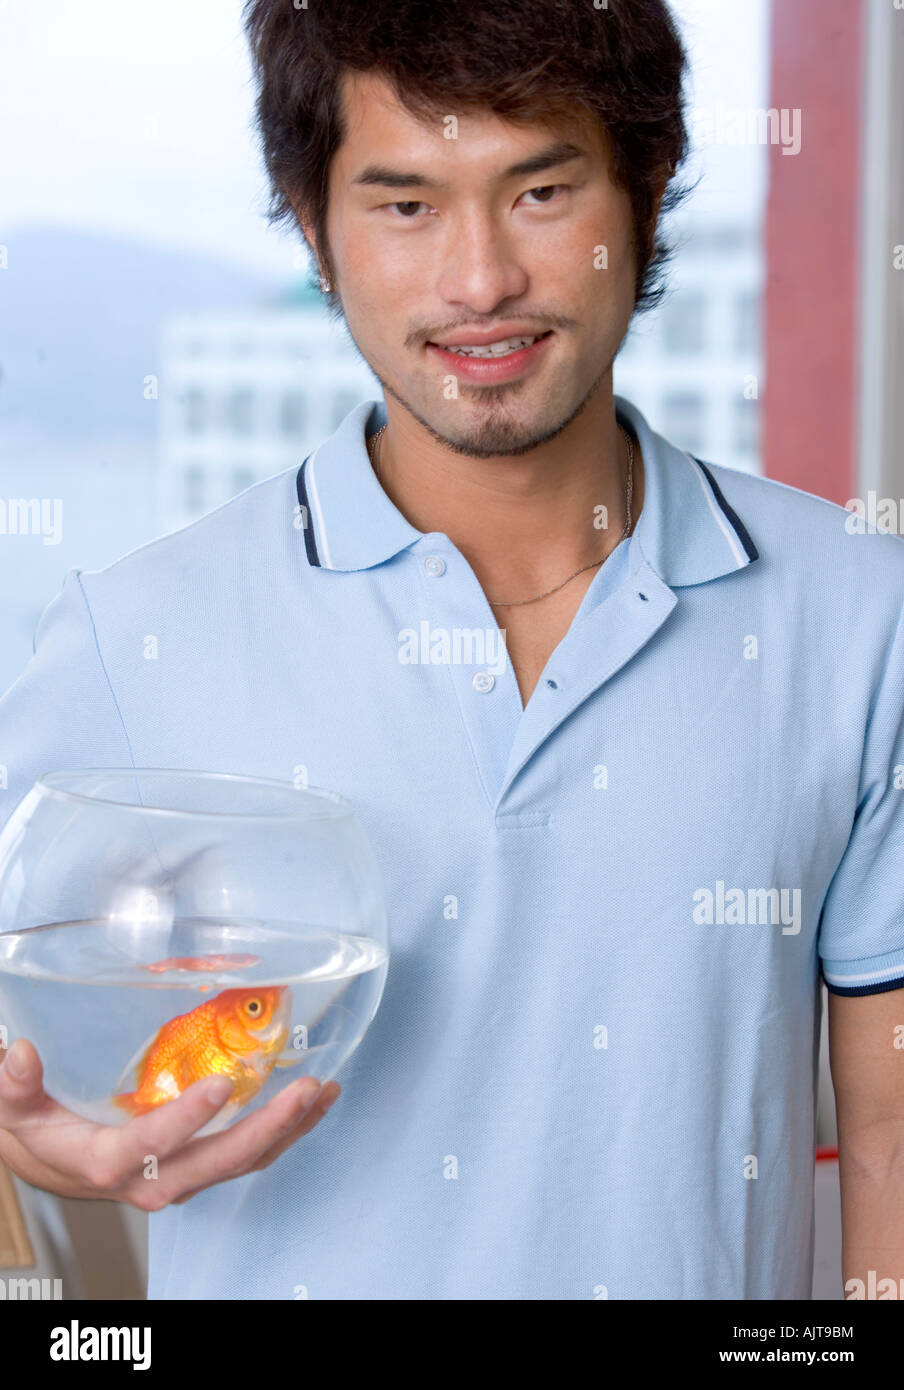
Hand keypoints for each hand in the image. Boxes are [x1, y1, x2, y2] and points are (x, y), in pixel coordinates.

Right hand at [0, 1038, 338, 1209]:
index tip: (219, 1085)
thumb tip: (18, 1054)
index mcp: (107, 1161)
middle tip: (304, 1090)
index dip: (184, 1120)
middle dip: (264, 1129)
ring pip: (241, 1164)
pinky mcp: (199, 1165)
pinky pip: (248, 1156)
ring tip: (324, 1092)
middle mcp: (151, 1179)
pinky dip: (285, 1131)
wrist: (51, 1157)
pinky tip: (313, 1101)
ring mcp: (181, 1176)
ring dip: (288, 1130)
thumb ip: (14, 1085)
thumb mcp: (13, 1107)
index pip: (150, 1146)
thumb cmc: (36, 1125)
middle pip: (215, 1164)